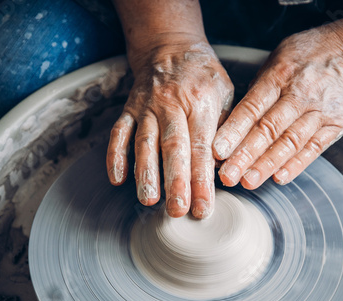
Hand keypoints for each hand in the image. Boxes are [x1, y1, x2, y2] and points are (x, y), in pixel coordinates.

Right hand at [107, 36, 233, 217]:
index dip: (201, 179)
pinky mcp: (129, 109)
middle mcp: (171, 105)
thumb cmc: (204, 77)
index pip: (202, 147)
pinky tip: (117, 179)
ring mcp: (146, 107)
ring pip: (144, 143)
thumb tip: (224, 167)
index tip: (203, 206)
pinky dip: (115, 156)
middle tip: (178, 211)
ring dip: (145, 173)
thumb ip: (225, 129)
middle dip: (175, 182)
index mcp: (200, 103)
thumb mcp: (226, 94)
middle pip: (173, 148)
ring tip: (148, 201)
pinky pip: (119, 133)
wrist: (171, 47)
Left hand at [213, 18, 342, 188]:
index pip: (252, 108)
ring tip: (248, 182)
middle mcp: (299, 95)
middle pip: (268, 130)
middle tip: (227, 176)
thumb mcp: (285, 54)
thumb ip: (263, 84)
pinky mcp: (337, 125)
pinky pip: (314, 148)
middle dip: (245, 156)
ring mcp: (319, 112)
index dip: (234, 131)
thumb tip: (241, 114)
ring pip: (289, 143)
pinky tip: (280, 177)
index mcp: (281, 75)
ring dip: (267, 165)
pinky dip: (297, 164)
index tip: (217, 150)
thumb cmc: (320, 49)